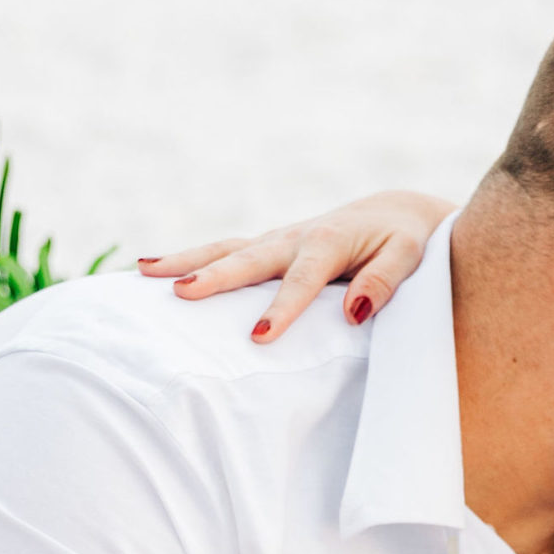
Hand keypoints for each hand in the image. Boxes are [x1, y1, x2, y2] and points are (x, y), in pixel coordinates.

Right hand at [136, 190, 451, 342]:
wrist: (400, 215)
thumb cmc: (410, 242)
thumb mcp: (411, 258)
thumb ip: (386, 281)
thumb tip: (355, 311)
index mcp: (331, 241)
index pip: (304, 279)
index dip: (282, 308)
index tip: (260, 338)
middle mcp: (297, 236)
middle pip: (248, 257)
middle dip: (214, 277)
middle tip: (179, 294)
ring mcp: (278, 241)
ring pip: (226, 249)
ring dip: (186, 260)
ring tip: (142, 273)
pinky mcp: (270, 249)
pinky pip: (226, 253)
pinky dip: (192, 259)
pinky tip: (154, 270)